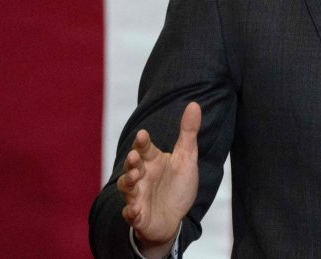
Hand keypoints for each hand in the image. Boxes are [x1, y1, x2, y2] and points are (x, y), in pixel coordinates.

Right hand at [117, 101, 201, 248]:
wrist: (174, 217)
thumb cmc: (177, 185)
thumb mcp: (187, 158)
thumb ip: (188, 132)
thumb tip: (194, 104)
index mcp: (152, 161)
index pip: (144, 148)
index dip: (142, 141)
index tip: (143, 134)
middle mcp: (141, 176)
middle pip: (131, 166)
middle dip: (131, 161)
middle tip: (134, 156)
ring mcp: (137, 196)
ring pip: (127, 187)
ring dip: (128, 182)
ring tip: (135, 176)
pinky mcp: (138, 215)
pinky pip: (131, 214)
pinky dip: (131, 212)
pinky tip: (134, 209)